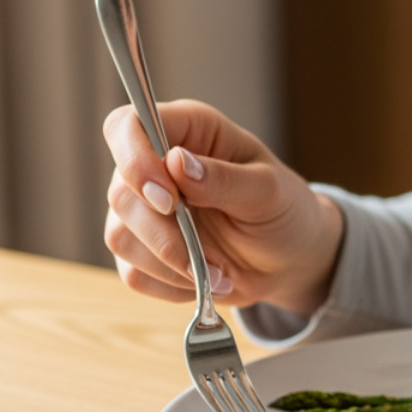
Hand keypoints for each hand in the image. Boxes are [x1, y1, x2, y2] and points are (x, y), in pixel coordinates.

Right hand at [103, 100, 343, 317]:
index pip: (127, 127)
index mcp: (189, 131)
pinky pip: (134, 273)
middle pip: (121, 193)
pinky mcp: (144, 251)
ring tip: (219, 272)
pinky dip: (171, 285)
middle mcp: (157, 166)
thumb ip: (224, 178)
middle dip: (164, 233)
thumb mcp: (269, 192)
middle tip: (210, 256)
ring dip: (172, 264)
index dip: (134, 159)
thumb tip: (176, 162)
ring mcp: (145, 210)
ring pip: (120, 237)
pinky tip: (206, 280)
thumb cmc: (285, 211)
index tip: (168, 199)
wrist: (290, 260)